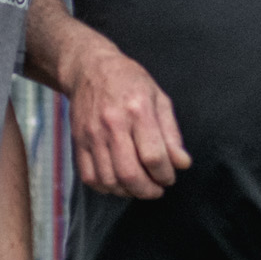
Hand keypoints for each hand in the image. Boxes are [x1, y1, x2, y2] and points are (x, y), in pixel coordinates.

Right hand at [67, 39, 190, 197]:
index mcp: (138, 110)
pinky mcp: (78, 141)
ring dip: (128, 192)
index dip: (165, 175)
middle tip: (157, 189)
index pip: (154, 157)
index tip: (169, 177)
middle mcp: (112, 124)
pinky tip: (118, 183)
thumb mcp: (159, 99)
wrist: (90, 68)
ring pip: (109, 180)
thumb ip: (171, 134)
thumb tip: (182, 164)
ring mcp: (92, 134)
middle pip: (130, 174)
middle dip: (148, 190)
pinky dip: (106, 188)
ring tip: (139, 186)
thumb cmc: (129, 82)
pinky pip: (89, 177)